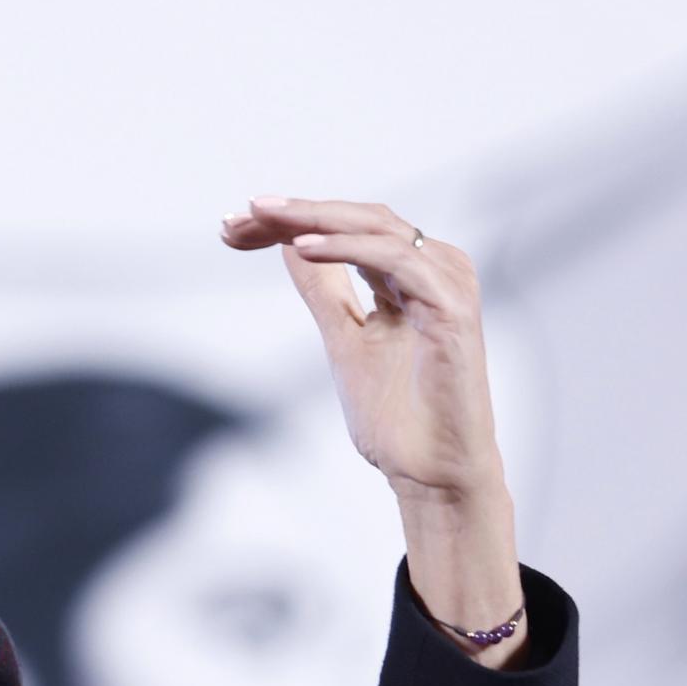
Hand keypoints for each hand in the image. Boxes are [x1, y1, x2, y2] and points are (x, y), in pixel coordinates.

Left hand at [219, 196, 503, 503]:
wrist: (430, 473)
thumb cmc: (397, 416)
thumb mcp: (344, 338)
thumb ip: (324, 290)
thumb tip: (290, 244)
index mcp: (410, 275)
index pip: (347, 228)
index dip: (290, 220)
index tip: (233, 226)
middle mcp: (435, 269)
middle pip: (359, 218)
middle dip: (296, 212)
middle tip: (243, 212)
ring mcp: (448, 284)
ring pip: (376, 227)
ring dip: (315, 219)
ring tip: (264, 219)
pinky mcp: (453, 307)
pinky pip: (396, 260)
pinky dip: (346, 248)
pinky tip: (301, 249)